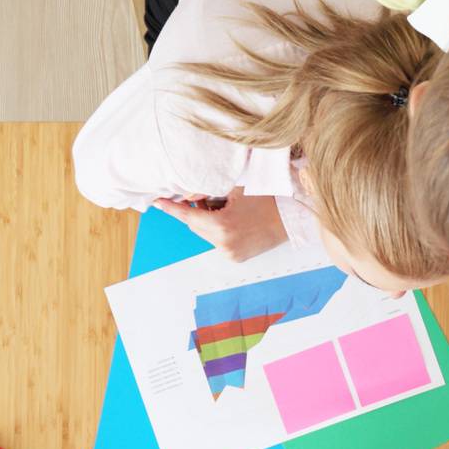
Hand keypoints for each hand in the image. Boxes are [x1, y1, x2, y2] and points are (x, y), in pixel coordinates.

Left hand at [153, 185, 285, 261]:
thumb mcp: (234, 189)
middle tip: (205, 197)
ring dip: (208, 222)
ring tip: (225, 208)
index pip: (188, 216)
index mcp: (221, 226)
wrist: (291, 218)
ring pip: (206, 235)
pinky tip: (234, 220)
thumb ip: (209, 192)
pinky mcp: (237, 258)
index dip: (171, 208)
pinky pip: (218, 242)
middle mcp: (223, 244)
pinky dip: (219, 231)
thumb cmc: (266, 199)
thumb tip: (189, 195)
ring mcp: (230, 254)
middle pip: (195, 226)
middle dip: (195, 212)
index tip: (157, 202)